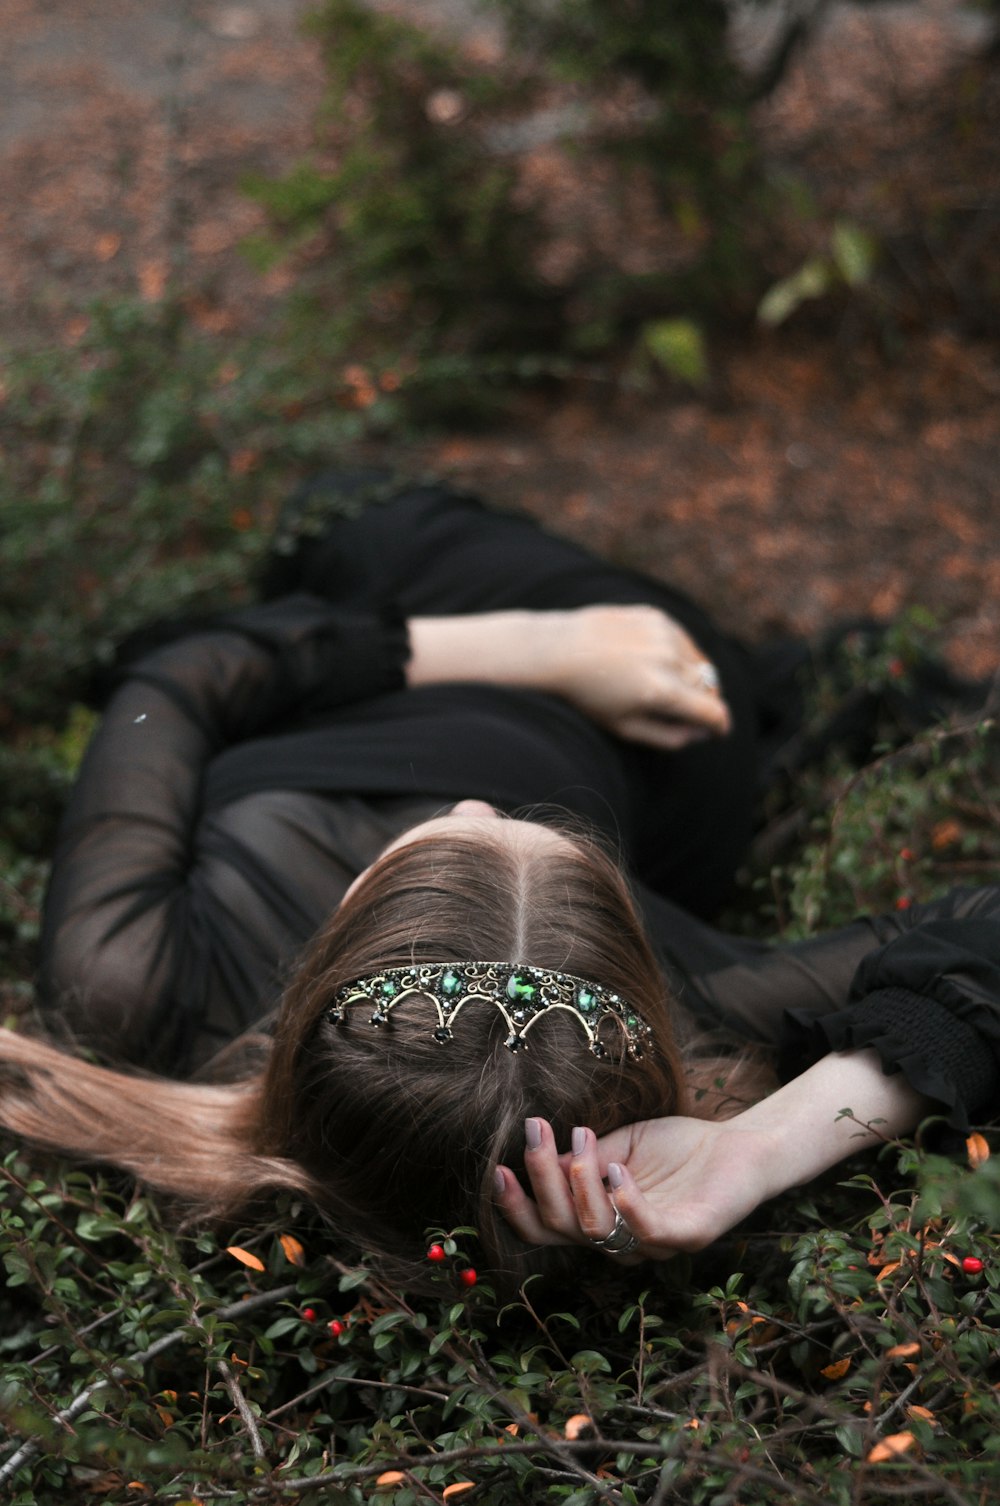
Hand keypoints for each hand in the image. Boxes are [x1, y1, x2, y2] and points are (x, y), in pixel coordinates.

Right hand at [496, 1115, 774, 1260]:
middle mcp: (621, 1241)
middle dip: (540, 1179)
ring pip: (595, 1230)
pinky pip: (647, 1230)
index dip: (516, 1207)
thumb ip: (582, 1158)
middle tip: (536, 1130)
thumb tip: (538, 1155)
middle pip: (561, 1228)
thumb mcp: (617, 1146)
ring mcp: (654, 1243)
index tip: (497, 1167)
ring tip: (582, 1137)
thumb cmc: (677, 1147)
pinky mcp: (688, 1234)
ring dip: (578, 1181)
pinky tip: (617, 1168)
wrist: (739, 1145)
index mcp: (600, 1220)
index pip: (546, 1230)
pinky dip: (624, 1200)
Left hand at [545, 605, 730, 749]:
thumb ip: (669, 736)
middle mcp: (668, 660)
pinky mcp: (658, 617)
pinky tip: (651, 661)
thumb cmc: (589, 695)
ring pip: (700, 663)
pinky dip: (678, 655)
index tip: (719, 731)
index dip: (720, 725)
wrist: (559, 650)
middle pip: (709, 687)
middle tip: (685, 710)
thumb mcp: (625, 728)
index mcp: (661, 692)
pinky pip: (683, 642)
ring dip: (692, 678)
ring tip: (662, 685)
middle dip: (703, 702)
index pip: (713, 711)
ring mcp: (664, 634)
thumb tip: (703, 732)